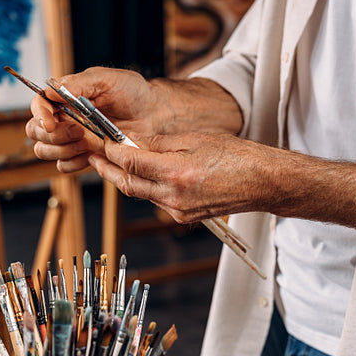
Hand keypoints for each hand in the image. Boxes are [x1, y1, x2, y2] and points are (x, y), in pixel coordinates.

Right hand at [25, 66, 160, 172]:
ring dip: (61, 149)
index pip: (38, 105)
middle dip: (53, 135)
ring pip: (44, 150)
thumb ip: (78, 84)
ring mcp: (72, 138)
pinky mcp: (83, 155)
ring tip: (86, 142)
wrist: (154, 115)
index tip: (51, 122)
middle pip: (35, 131)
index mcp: (65, 97)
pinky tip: (89, 155)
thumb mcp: (106, 79)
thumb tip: (51, 90)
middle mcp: (64, 117)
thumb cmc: (132, 93)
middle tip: (78, 131)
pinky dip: (72, 163)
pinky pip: (63, 166)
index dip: (40, 114)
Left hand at [88, 130, 264, 223]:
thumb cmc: (236, 156)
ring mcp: (178, 211)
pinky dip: (145, 187)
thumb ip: (160, 142)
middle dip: (107, 169)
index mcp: (177, 173)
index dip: (113, 151)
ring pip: (140, 193)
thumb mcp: (196, 139)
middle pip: (128, 183)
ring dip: (124, 178)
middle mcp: (174, 197)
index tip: (104, 140)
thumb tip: (133, 141)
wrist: (262, 183)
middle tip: (93, 156)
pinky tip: (142, 175)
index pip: (131, 162)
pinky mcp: (183, 217)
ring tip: (111, 163)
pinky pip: (155, 200)